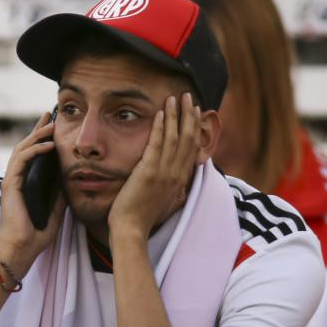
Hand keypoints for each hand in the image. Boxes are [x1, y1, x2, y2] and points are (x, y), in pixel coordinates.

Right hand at [0, 112, 66, 275]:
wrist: (22, 249)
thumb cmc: (36, 234)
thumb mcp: (55, 210)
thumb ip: (59, 194)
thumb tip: (70, 179)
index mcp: (26, 183)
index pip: (34, 155)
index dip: (43, 139)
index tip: (54, 126)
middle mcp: (17, 178)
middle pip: (27, 146)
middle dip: (39, 129)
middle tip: (50, 114)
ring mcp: (12, 180)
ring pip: (22, 149)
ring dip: (37, 135)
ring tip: (51, 124)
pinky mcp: (10, 184)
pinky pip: (21, 160)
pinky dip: (34, 150)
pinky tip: (48, 144)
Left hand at [108, 93, 200, 242]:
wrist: (131, 230)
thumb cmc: (142, 216)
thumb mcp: (164, 199)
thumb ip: (171, 185)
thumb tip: (176, 178)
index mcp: (181, 179)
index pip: (192, 147)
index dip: (194, 126)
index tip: (194, 111)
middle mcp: (176, 174)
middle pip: (188, 138)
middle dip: (189, 115)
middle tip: (188, 97)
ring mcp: (164, 173)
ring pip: (175, 137)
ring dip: (176, 115)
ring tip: (175, 98)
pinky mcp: (149, 172)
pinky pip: (157, 144)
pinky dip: (160, 127)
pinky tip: (160, 113)